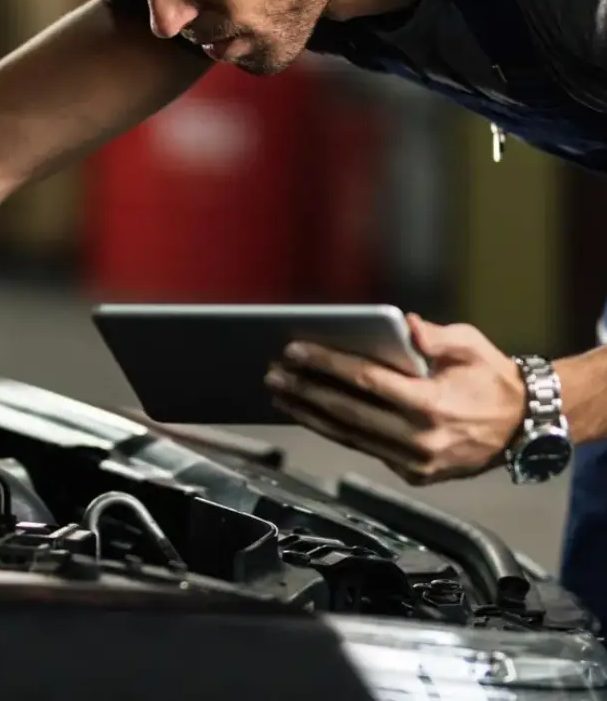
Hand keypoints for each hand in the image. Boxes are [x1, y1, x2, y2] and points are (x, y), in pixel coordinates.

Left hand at [264, 314, 526, 484]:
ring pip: (350, 436)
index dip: (327, 363)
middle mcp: (421, 439)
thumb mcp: (472, 346)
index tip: (295, 350)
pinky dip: (335, 431)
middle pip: (348, 411)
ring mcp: (417, 463)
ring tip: (280, 394)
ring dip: (310, 414)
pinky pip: (365, 449)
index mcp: (433, 404)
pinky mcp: (414, 475)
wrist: (525, 428)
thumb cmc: (493, 380)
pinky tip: (311, 414)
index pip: (366, 380)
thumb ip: (436, 336)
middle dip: (305, 390)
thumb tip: (404, 324)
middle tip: (273, 372)